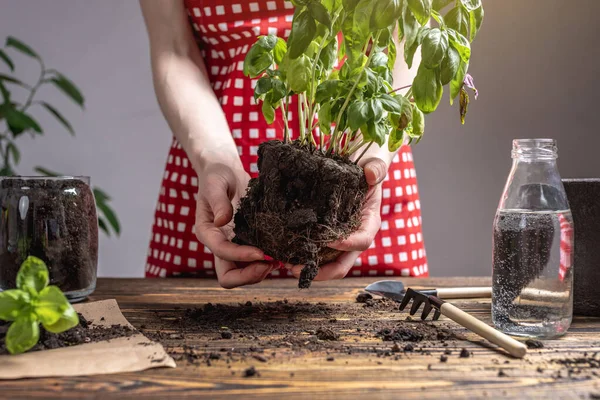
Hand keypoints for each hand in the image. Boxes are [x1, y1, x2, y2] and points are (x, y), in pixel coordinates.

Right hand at [194, 162, 276, 287]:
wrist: (225, 171)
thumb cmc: (216, 175)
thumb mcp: (215, 184)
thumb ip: (218, 201)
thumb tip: (222, 221)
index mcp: (207, 232)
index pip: (221, 252)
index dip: (240, 256)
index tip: (261, 252)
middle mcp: (218, 244)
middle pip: (228, 276)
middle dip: (249, 275)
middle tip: (271, 264)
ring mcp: (233, 246)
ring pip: (243, 273)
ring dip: (260, 272)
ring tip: (279, 260)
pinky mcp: (246, 242)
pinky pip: (254, 262)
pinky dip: (267, 263)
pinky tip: (281, 254)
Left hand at [289, 157, 385, 280]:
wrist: (357, 169)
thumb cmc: (365, 169)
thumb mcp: (374, 166)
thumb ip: (376, 168)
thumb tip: (371, 174)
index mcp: (369, 223)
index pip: (361, 241)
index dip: (346, 244)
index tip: (327, 241)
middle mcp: (354, 237)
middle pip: (342, 264)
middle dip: (321, 271)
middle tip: (297, 268)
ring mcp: (339, 240)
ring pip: (326, 264)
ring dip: (308, 268)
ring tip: (286, 264)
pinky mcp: (325, 237)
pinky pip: (316, 253)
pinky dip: (302, 256)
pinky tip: (285, 254)